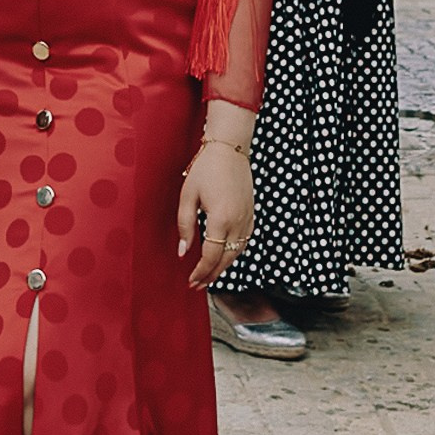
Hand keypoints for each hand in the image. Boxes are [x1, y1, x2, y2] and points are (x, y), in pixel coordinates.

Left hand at [178, 136, 253, 287]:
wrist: (229, 149)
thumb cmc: (205, 169)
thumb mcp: (188, 196)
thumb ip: (185, 225)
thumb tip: (183, 252)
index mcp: (221, 219)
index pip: (211, 256)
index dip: (200, 272)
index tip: (191, 281)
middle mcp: (238, 222)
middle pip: (226, 260)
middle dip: (211, 275)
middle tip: (197, 285)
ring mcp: (247, 219)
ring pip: (237, 253)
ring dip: (223, 267)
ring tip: (209, 276)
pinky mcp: (251, 214)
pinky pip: (245, 242)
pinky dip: (234, 254)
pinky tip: (224, 257)